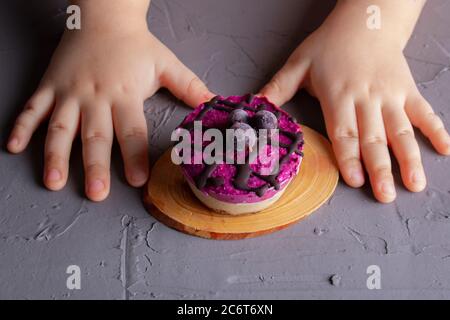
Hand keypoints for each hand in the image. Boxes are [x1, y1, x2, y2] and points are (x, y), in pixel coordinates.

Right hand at [7, 20, 212, 200]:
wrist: (103, 15)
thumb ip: (189, 86)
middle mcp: (96, 96)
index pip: (132, 131)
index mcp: (125, 94)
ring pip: (60, 127)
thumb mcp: (166, 64)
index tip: (137, 180)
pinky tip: (14, 147)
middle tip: (97, 194)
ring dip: (55, 156)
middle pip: (95, 136)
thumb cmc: (136, 44)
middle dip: (95, 166)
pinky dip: (22, 127)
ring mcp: (69, 92)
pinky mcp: (50, 86)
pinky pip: (33, 108)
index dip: (135, 156)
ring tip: (54, 182)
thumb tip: (214, 102)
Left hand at [260, 1, 449, 202]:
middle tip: (385, 197)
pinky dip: (436, 130)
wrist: (366, 20)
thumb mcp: (298, 63)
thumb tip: (255, 107)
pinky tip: (445, 150)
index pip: (344, 132)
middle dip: (380, 169)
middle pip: (374, 138)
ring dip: (409, 158)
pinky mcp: (407, 90)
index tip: (354, 181)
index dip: (349, 157)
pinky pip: (424, 112)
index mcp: (339, 95)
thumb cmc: (329, 45)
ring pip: (401, 130)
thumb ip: (277, 88)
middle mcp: (367, 98)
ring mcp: (391, 95)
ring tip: (415, 184)